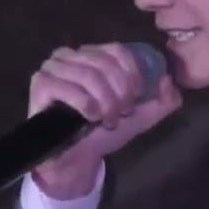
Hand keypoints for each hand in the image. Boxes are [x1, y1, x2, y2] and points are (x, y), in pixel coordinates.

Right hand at [28, 42, 182, 198]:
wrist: (76, 158)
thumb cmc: (103, 132)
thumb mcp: (142, 117)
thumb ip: (164, 100)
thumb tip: (168, 80)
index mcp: (93, 55)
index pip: (117, 51)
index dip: (132, 75)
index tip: (135, 100)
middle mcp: (70, 55)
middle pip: (103, 63)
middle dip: (118, 92)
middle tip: (119, 114)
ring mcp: (52, 68)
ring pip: (87, 74)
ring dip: (104, 101)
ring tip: (106, 120)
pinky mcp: (40, 84)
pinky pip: (65, 87)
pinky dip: (84, 103)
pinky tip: (90, 118)